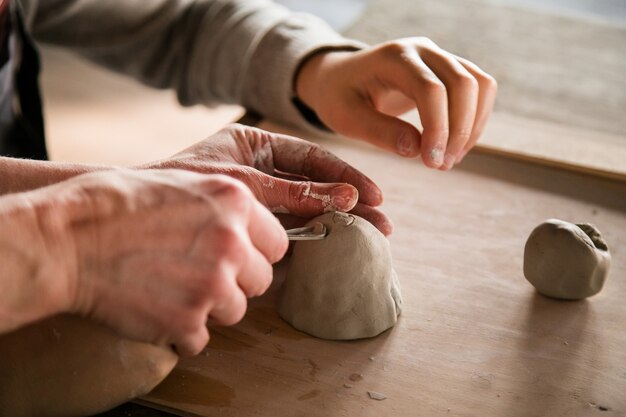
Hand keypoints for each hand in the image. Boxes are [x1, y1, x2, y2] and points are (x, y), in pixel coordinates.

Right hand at [14, 169, 287, 356]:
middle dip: (236, 282)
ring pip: (236, 310)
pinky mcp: (188, 320)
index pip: (278, 243)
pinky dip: (182, 331)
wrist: (68, 240)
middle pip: (261, 279)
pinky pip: (202, 338)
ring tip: (172, 290)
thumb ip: (224, 206)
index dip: (257, 253)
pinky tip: (157, 309)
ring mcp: (213, 284)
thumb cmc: (115, 205)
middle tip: (200, 275)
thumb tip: (249, 228)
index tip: (239, 258)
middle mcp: (233, 242)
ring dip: (209, 307)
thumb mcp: (182, 182)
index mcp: (235, 201)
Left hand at [141, 124, 391, 234]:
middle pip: (317, 184)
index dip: (346, 176)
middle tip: (382, 225)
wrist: (134, 214)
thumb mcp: (245, 183)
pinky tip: (333, 246)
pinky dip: (310, 237)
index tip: (372, 196)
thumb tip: (344, 197)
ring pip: (306, 207)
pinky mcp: (250, 222)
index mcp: (260, 144)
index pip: (313, 158)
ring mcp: (257, 196)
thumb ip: (294, 192)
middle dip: (350, 203)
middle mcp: (263, 168)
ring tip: (369, 236)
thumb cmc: (184, 183)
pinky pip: (287, 227)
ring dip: (337, 221)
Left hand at [296, 37, 497, 169]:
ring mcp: (439, 56)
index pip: (430, 89)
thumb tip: (416, 150)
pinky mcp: (450, 68)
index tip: (431, 162)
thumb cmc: (340, 97)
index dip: (438, 128)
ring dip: (472, 127)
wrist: (341, 78)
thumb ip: (379, 132)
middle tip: (439, 165)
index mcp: (392, 57)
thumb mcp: (346, 118)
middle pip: (463, 83)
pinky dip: (475, 121)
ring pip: (480, 85)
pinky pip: (480, 90)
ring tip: (448, 160)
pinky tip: (453, 147)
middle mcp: (422, 49)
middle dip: (459, 130)